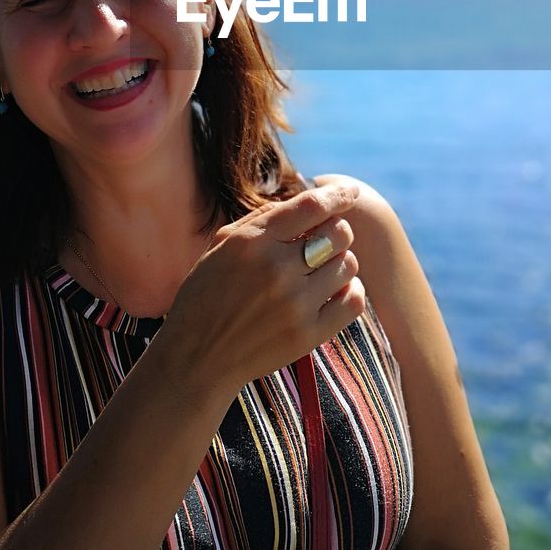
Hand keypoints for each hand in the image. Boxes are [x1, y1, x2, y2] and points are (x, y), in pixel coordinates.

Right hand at [163, 181, 363, 391]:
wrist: (197, 357)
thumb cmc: (208, 294)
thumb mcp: (223, 245)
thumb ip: (264, 219)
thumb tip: (309, 202)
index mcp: (253, 242)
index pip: (312, 206)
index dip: (338, 194)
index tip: (350, 192)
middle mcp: (276, 270)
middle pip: (338, 233)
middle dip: (337, 230)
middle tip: (324, 240)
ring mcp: (294, 304)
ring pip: (348, 265)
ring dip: (340, 262)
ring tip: (321, 270)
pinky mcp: (308, 335)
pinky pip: (353, 301)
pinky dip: (350, 291)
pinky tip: (334, 290)